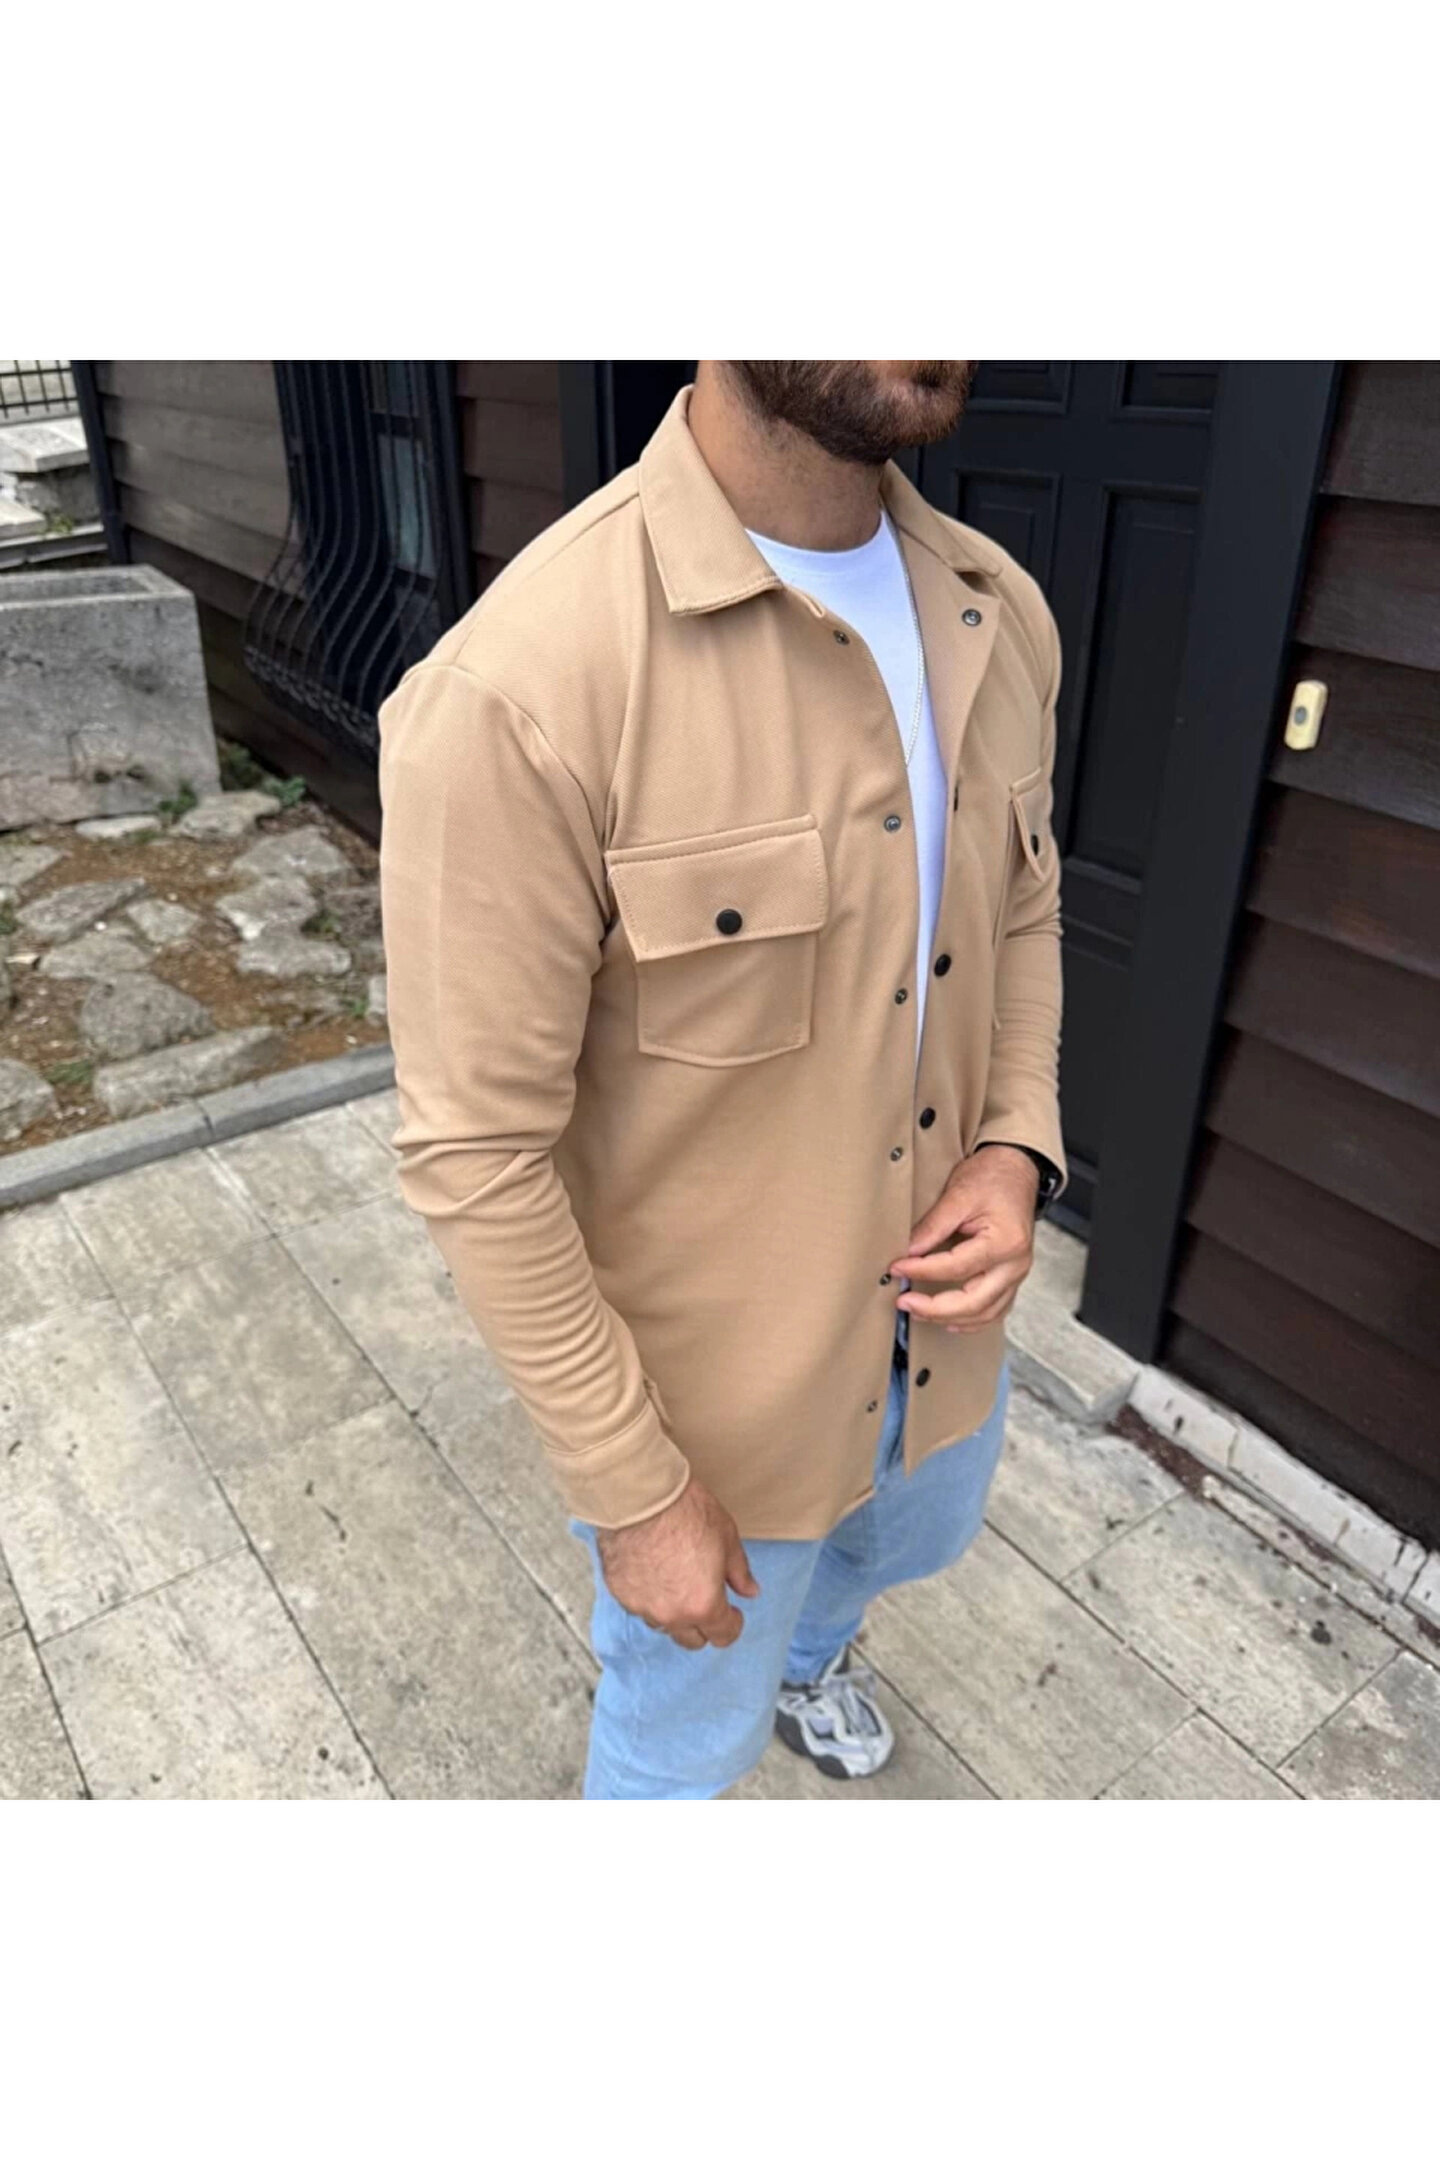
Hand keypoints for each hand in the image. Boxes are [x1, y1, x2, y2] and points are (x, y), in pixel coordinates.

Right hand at [596, 1477, 758, 1650]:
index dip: (733, 1623)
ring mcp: (641, 1606)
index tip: (733, 1610)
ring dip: (673, 1611)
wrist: (640, 1493)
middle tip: (706, 1596)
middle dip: (704, 1624)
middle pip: (692, 1640)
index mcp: (703, 1605)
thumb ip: (739, 1571)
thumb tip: (750, 1591)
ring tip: (677, 1580)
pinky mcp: (619, 1592)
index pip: (723, 1636)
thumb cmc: (685, 1510)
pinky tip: (653, 1572)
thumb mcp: (726, 1536)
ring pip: (663, 1624)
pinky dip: (649, 1596)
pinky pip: (639, 1606)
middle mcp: (671, 1614)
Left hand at [889, 1145, 1038, 1334]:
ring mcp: (1017, 1274)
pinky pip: (995, 1309)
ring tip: (918, 1313)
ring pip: (985, 1313)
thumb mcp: (958, 1195)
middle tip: (904, 1302)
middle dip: (934, 1308)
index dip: (921, 1270)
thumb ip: (933, 1226)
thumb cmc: (992, 1178)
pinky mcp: (1013, 1277)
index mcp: (1005, 1242)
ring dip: (949, 1318)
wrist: (1016, 1170)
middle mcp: (1016, 1264)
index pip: (955, 1267)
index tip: (896, 1268)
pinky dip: (972, 1319)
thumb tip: (908, 1251)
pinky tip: (950, 1320)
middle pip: (973, 1302)